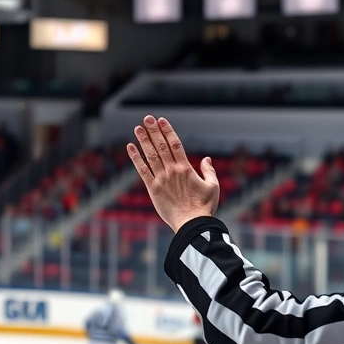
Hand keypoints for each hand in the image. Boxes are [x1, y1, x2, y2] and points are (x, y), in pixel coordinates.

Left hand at [127, 116, 218, 232]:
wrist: (191, 224)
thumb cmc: (204, 207)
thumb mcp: (212, 187)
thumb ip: (209, 171)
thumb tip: (207, 159)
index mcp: (186, 169)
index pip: (175, 144)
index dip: (167, 131)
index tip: (161, 120)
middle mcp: (172, 171)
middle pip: (161, 146)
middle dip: (154, 131)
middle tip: (147, 118)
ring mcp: (161, 179)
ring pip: (150, 156)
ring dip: (144, 141)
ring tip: (138, 128)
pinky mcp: (152, 189)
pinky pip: (142, 171)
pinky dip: (135, 158)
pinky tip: (130, 147)